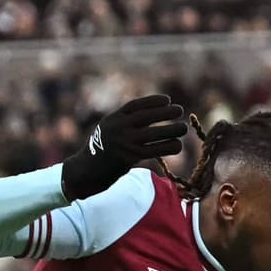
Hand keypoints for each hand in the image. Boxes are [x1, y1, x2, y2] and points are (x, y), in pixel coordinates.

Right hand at [61, 94, 188, 200]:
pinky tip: (178, 145)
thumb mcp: (108, 130)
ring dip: (171, 130)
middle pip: (146, 117)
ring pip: (153, 134)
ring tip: (184, 127)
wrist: (86, 170)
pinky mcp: (130, 157)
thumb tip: (149, 118)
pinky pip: (154, 150)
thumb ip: (125, 123)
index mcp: (112, 118)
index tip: (167, 99)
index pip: (135, 105)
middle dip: (165, 112)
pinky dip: (168, 147)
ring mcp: (124, 142)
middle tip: (180, 110)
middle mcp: (118, 127)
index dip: (152, 101)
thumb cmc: (101, 151)